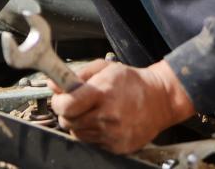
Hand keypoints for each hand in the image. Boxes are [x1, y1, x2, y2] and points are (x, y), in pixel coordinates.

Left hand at [49, 59, 194, 153]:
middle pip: (68, 122)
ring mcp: (114, 134)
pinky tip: (103, 122)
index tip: (60, 99)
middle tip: (75, 105)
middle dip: (66, 113)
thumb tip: (53, 84)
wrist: (161, 99)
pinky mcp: (119, 147)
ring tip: (92, 112)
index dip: (58, 102)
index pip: (66, 106)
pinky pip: (93, 143)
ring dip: (78, 124)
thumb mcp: (104, 68)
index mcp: (103, 93)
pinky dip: (92, 134)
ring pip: (78, 134)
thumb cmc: (132, 82)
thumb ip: (77, 76)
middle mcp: (108, 116)